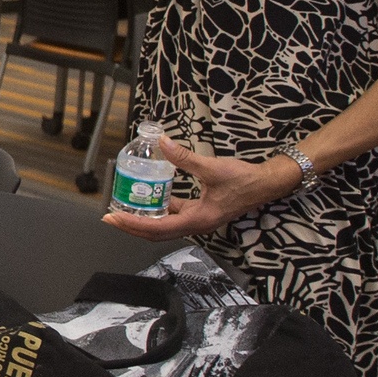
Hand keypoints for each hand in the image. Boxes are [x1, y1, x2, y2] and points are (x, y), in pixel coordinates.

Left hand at [102, 138, 302, 240]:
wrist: (267, 184)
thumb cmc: (245, 180)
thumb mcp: (212, 167)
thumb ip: (184, 157)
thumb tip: (163, 143)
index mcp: (199, 220)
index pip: (157, 228)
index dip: (133, 224)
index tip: (114, 218)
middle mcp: (196, 225)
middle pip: (156, 233)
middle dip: (131, 226)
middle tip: (110, 217)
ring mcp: (198, 220)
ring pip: (163, 226)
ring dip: (142, 220)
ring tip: (124, 210)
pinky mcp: (200, 212)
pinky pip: (173, 215)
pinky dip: (158, 210)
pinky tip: (148, 199)